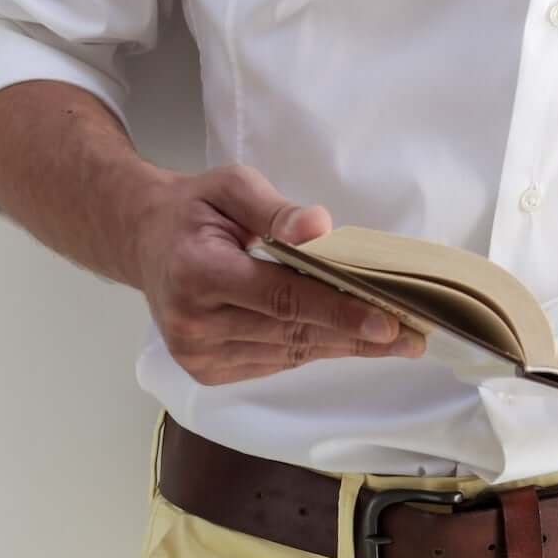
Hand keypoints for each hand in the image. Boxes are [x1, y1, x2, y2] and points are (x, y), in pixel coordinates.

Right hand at [131, 163, 424, 384]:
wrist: (145, 242)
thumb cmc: (194, 210)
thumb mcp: (231, 186)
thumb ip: (274, 209)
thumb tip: (319, 228)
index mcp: (196, 273)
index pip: (281, 298)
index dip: (337, 311)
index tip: (387, 321)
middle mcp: (193, 323)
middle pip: (292, 331)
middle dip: (356, 334)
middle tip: (412, 334)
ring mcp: (198, 354)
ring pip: (290, 353)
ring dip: (343, 346)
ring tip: (394, 341)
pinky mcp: (207, 370)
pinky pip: (275, 361)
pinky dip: (314, 348)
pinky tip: (348, 339)